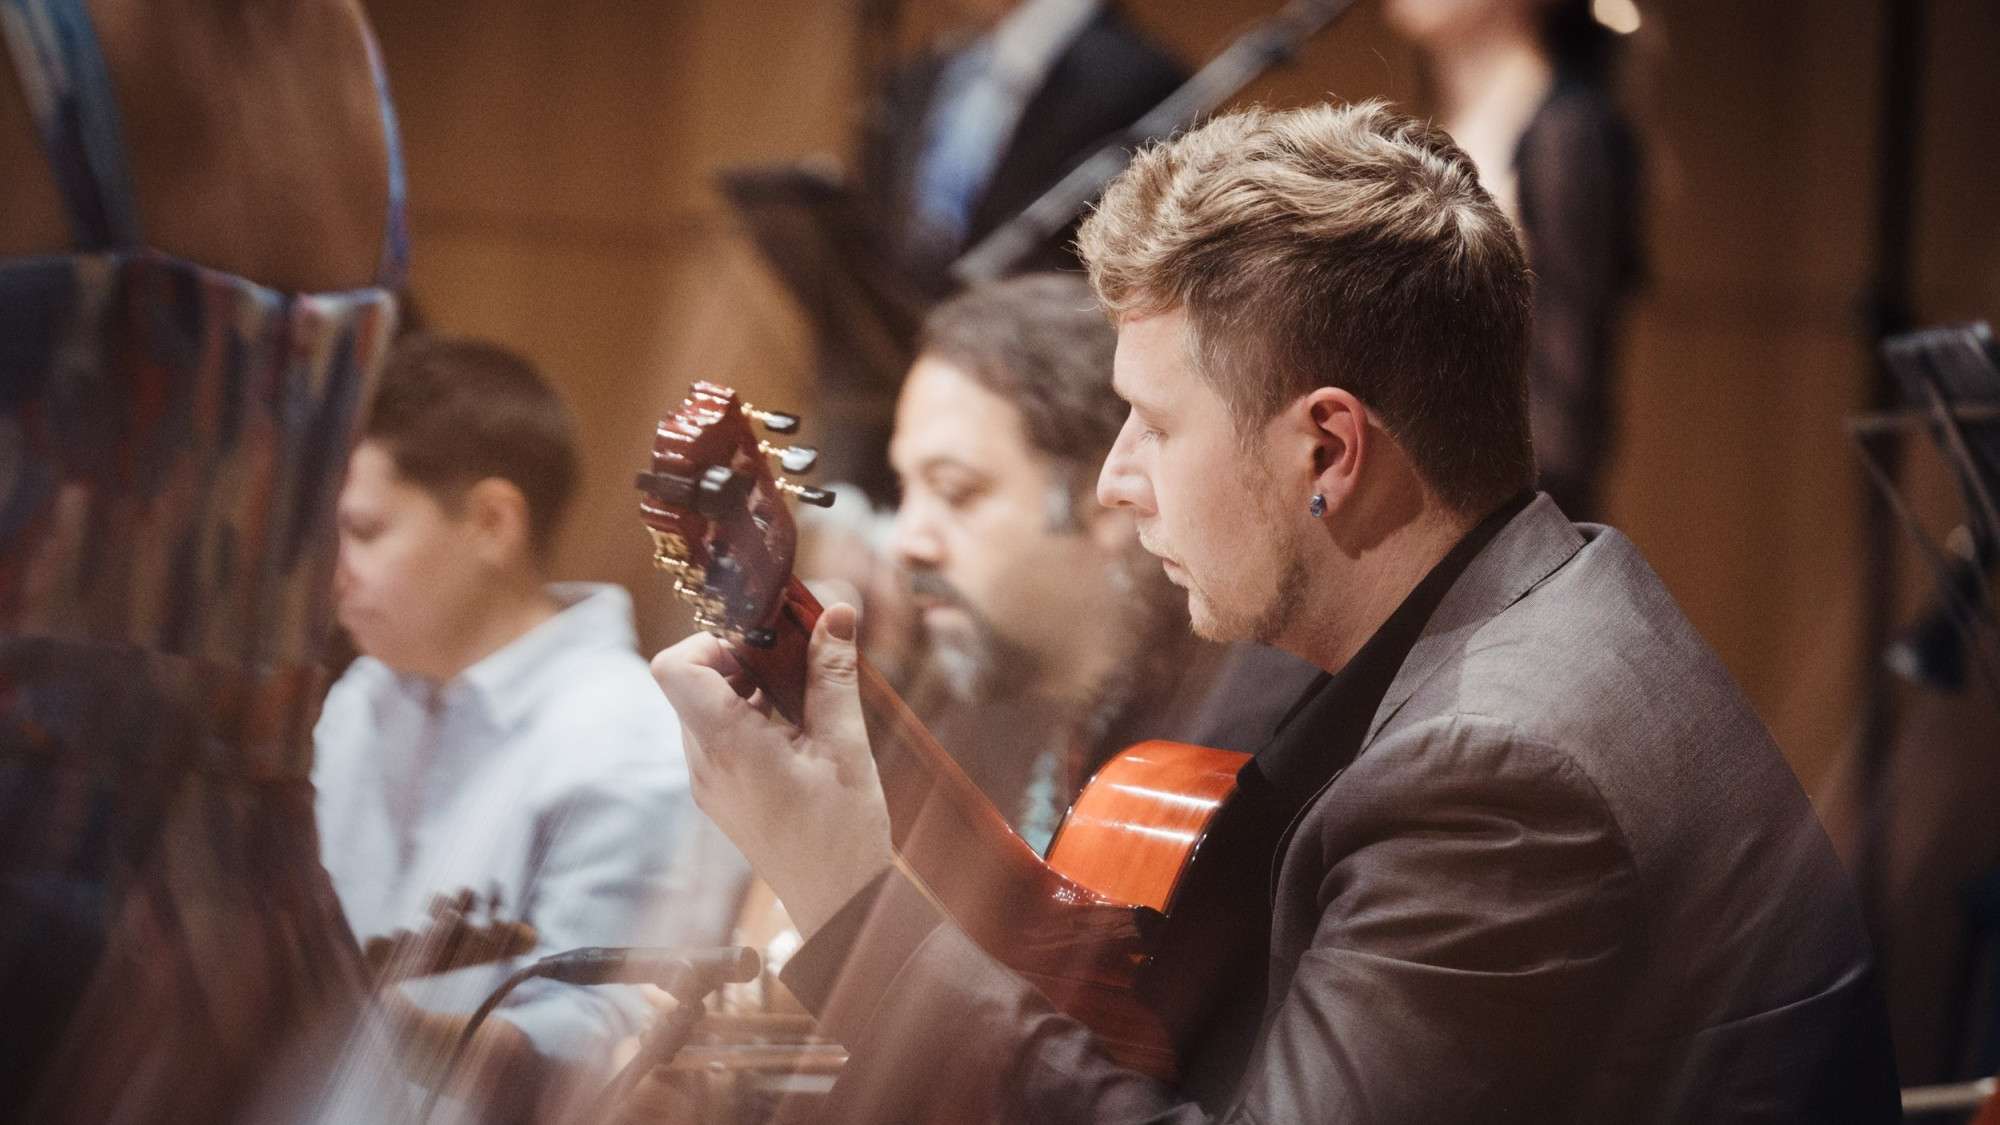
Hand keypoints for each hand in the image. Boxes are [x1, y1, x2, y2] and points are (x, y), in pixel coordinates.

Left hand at [651, 604, 893, 938]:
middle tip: (794, 659)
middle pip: (691, 682)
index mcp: (728, 746)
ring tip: (802, 696)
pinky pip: (717, 737)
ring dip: (747, 687)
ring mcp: (708, 783)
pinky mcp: (721, 795)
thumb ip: (834, 674)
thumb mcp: (846, 745)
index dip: (711, 639)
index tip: (762, 641)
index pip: (674, 667)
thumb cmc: (844, 834)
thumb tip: (836, 612)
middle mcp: (704, 764)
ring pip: (704, 708)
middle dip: (740, 659)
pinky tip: (797, 728)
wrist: (839, 905)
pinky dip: (750, 717)